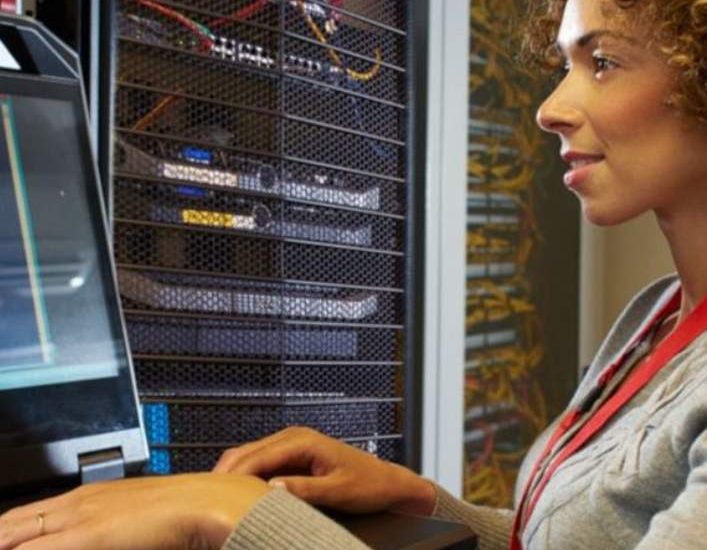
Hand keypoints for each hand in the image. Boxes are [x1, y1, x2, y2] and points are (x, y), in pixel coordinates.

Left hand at [0, 473, 269, 549]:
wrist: (203, 502)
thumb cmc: (180, 509)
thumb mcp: (134, 514)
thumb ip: (111, 525)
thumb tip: (107, 534)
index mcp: (85, 495)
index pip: (23, 516)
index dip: (6, 531)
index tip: (4, 537)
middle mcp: (76, 502)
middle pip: (11, 522)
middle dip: (2, 535)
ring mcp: (78, 516)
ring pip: (14, 532)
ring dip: (6, 540)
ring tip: (3, 543)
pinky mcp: (86, 535)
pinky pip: (36, 549)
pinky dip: (25, 549)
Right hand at [213, 427, 435, 515]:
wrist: (386, 482)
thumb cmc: (367, 485)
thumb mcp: (337, 491)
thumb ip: (305, 490)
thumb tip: (271, 489)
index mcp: (302, 441)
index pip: (258, 456)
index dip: (235, 474)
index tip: (214, 492)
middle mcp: (293, 437)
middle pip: (248, 452)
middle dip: (226, 472)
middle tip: (204, 497)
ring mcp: (292, 444)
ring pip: (251, 456)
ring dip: (234, 474)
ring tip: (214, 497)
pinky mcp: (292, 455)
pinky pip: (262, 462)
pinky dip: (246, 475)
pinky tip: (237, 493)